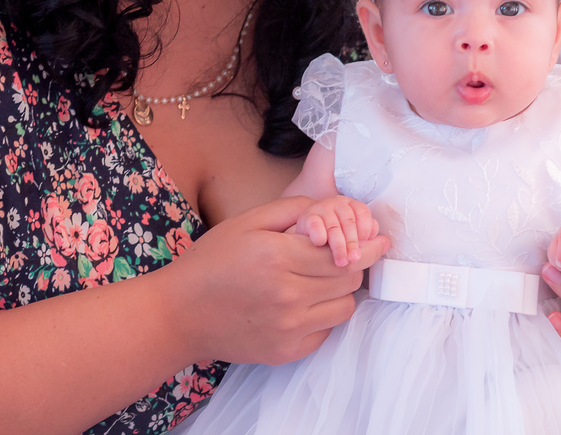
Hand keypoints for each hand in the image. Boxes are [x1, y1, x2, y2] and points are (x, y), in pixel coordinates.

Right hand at [157, 196, 389, 366]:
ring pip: (344, 307)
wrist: (179, 315)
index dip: (368, 246)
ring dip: (341, 290)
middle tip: (348, 256)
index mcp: (278, 256)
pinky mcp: (286, 351)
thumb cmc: (212, 262)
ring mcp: (288, 327)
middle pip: (349, 279)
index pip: (344, 253)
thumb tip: (333, 210)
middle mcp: (287, 295)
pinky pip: (326, 331)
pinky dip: (324, 315)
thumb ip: (294, 210)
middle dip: (355, 264)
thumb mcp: (248, 221)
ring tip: (322, 279)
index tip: (382, 239)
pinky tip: (305, 302)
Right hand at [295, 195, 379, 266]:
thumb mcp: (353, 234)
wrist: (308, 231)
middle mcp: (338, 204)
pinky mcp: (307, 217)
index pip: (363, 213)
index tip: (364, 245)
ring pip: (334, 226)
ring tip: (341, 261)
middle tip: (354, 258)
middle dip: (353, 243)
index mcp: (352, 206)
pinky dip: (319, 236)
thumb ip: (368, 237)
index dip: (365, 230)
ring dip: (338, 246)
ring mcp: (322, 209)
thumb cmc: (334, 234)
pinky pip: (315, 225)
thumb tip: (385, 243)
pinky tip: (321, 245)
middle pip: (349, 221)